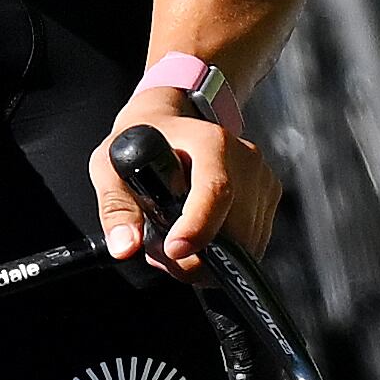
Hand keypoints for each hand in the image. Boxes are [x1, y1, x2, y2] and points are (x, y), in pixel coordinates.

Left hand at [91, 89, 281, 275]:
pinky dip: (225, 252)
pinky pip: (253, 242)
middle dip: (195, 257)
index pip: (216, 190)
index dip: (198, 227)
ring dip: (208, 259)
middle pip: (234, 229)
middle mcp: (244, 157)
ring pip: (245, 243)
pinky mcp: (269, 194)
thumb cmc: (143, 139)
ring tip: (174, 240)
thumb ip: (115, 205)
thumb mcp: (110, 163)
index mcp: (209, 142)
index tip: (173, 249)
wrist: (173, 120)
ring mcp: (261, 176)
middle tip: (159, 251)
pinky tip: (198, 237)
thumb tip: (125, 245)